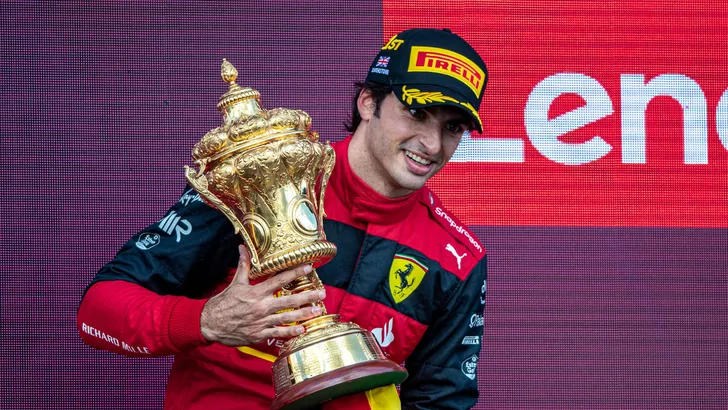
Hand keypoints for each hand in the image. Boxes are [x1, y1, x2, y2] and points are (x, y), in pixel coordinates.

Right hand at [200, 245, 325, 345]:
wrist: (209, 323)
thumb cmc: (223, 303)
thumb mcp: (235, 283)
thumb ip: (244, 266)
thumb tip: (243, 248)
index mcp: (256, 292)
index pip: (279, 280)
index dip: (295, 273)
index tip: (308, 268)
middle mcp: (261, 306)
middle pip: (289, 300)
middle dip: (307, 296)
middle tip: (322, 293)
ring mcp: (261, 321)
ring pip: (287, 318)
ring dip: (304, 314)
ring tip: (317, 311)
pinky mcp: (258, 334)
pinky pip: (277, 333)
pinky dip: (290, 332)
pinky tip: (302, 330)